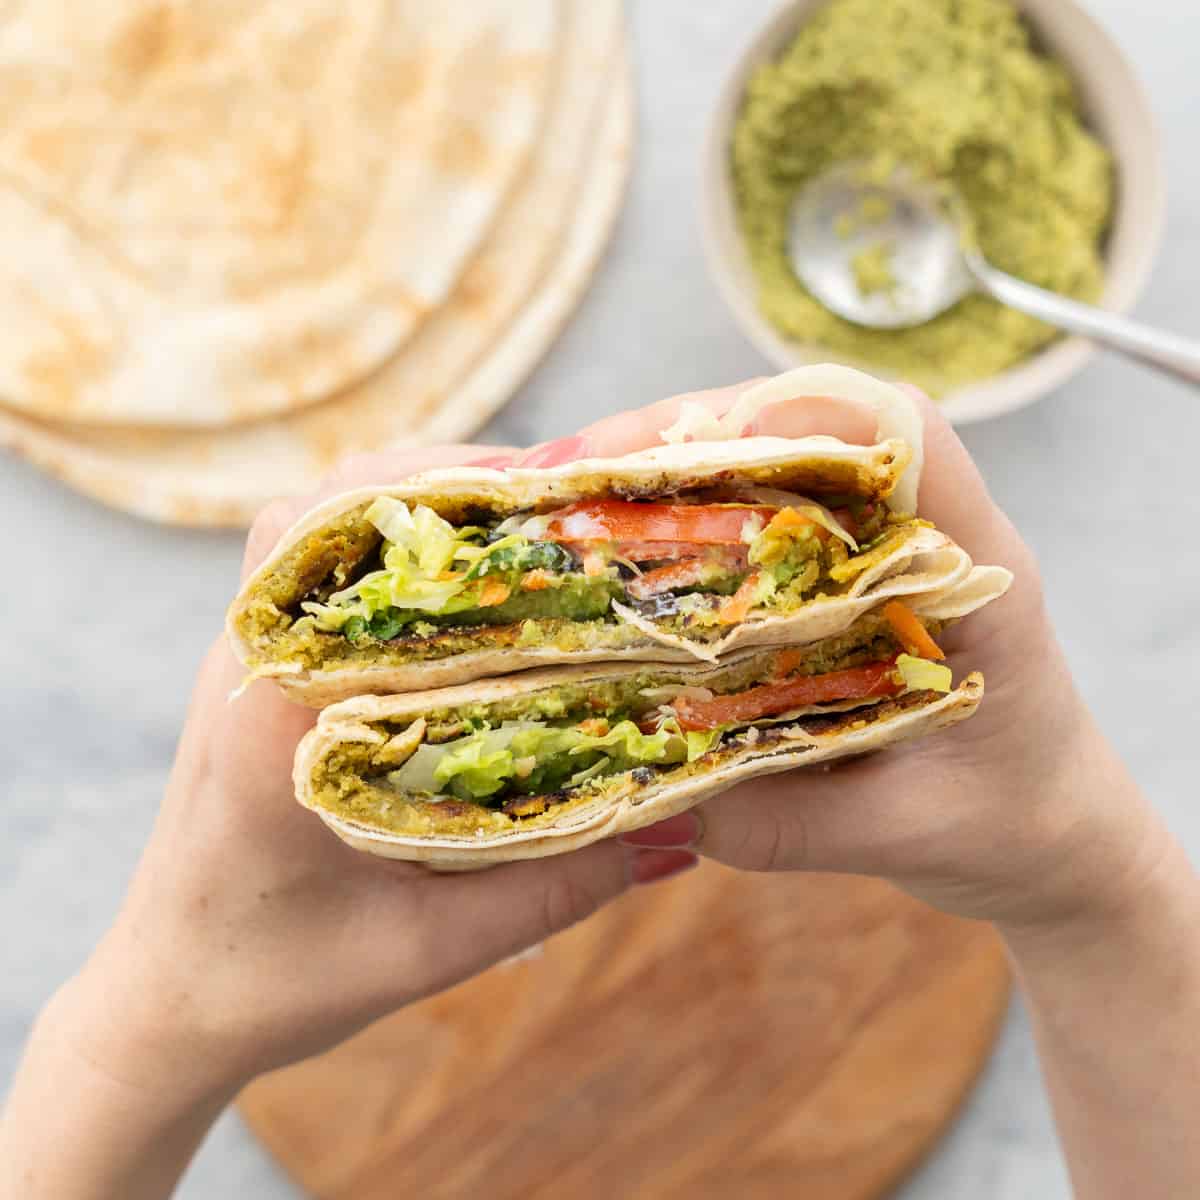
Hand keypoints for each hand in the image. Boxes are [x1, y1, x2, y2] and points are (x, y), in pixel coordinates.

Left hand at [69, 444, 697, 1106]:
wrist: (171, 999)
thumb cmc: (278, 982)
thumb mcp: (428, 951)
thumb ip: (554, 888)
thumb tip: (679, 825)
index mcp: (275, 719)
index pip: (345, 556)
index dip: (448, 504)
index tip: (547, 497)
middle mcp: (249, 665)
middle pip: (332, 509)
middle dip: (448, 485)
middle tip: (556, 502)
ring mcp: (244, 658)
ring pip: (319, 523)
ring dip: (418, 507)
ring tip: (520, 526)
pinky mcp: (257, 669)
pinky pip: (315, 565)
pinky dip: (390, 545)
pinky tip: (463, 580)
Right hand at [545, 382, 1174, 938]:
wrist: (1057, 841)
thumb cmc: (1013, 829)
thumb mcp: (902, 835)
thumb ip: (786, 820)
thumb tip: (650, 792)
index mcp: (978, 572)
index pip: (902, 432)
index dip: (791, 415)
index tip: (681, 444)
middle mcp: (930, 538)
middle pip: (810, 431)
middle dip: (684, 435)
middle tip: (573, 470)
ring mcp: (885, 556)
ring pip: (773, 466)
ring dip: (670, 472)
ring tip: (572, 497)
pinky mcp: (845, 584)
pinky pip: (759, 524)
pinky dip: (683, 522)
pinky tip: (620, 550)